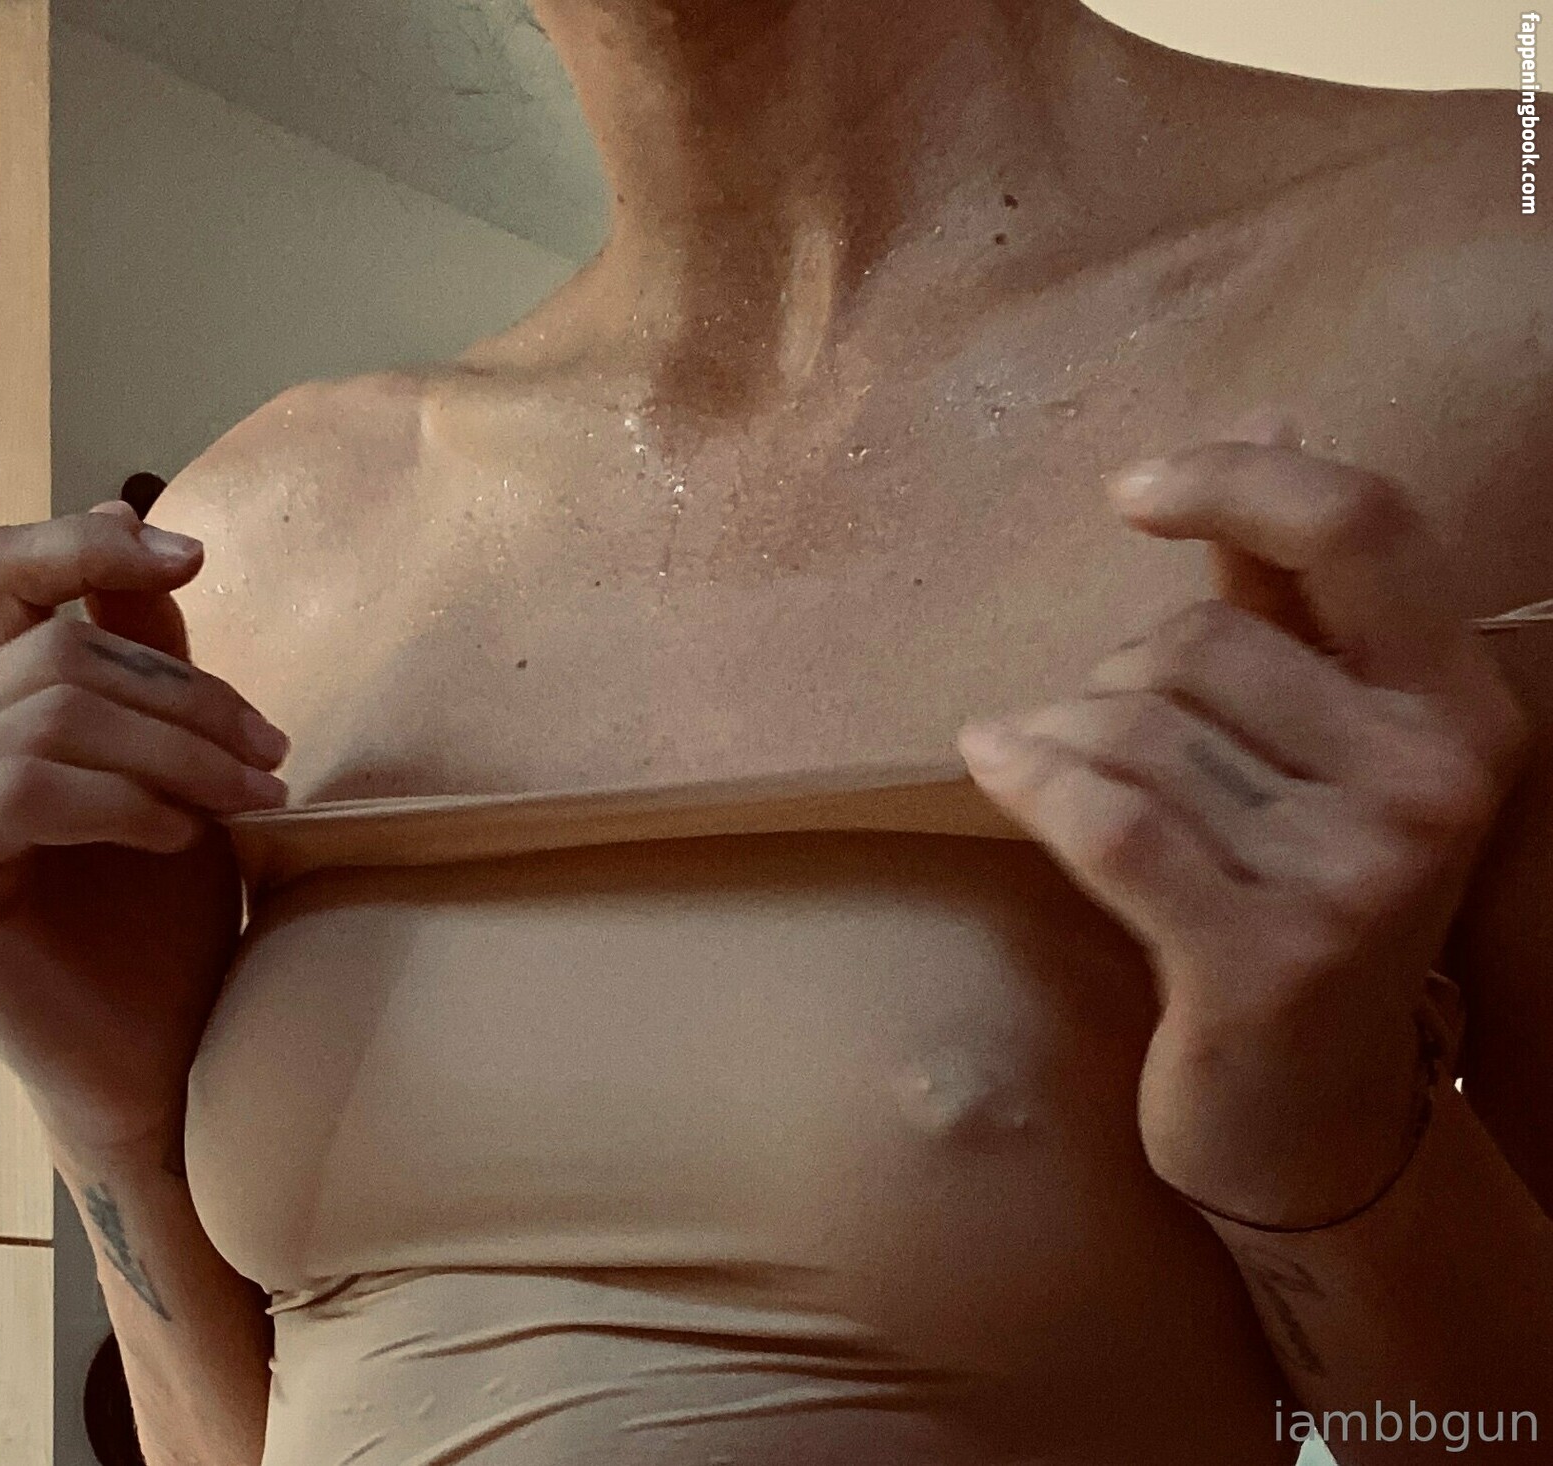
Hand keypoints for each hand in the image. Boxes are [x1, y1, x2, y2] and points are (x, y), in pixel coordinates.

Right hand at [0, 500, 292, 1153]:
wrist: (158, 1048)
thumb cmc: (166, 909)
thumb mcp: (172, 753)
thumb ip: (142, 648)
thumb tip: (128, 508)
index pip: (5, 571)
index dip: (91, 545)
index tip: (194, 557)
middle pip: (60, 652)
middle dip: (188, 699)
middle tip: (273, 755)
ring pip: (54, 714)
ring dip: (177, 755)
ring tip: (251, 800)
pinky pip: (26, 790)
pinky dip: (123, 805)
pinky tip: (178, 841)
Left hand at [956, 414, 1531, 1224]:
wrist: (1310, 1106)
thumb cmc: (1297, 889)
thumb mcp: (1318, 740)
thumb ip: (1293, 592)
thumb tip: (1274, 415)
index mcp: (1460, 703)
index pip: (1361, 525)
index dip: (1236, 478)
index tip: (1130, 490)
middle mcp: (1434, 779)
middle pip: (1191, 641)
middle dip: (1116, 684)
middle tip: (1122, 751)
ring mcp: (1359, 876)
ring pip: (1128, 727)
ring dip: (1062, 743)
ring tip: (1072, 786)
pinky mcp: (1266, 958)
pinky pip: (1105, 816)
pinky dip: (1029, 780)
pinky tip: (994, 762)